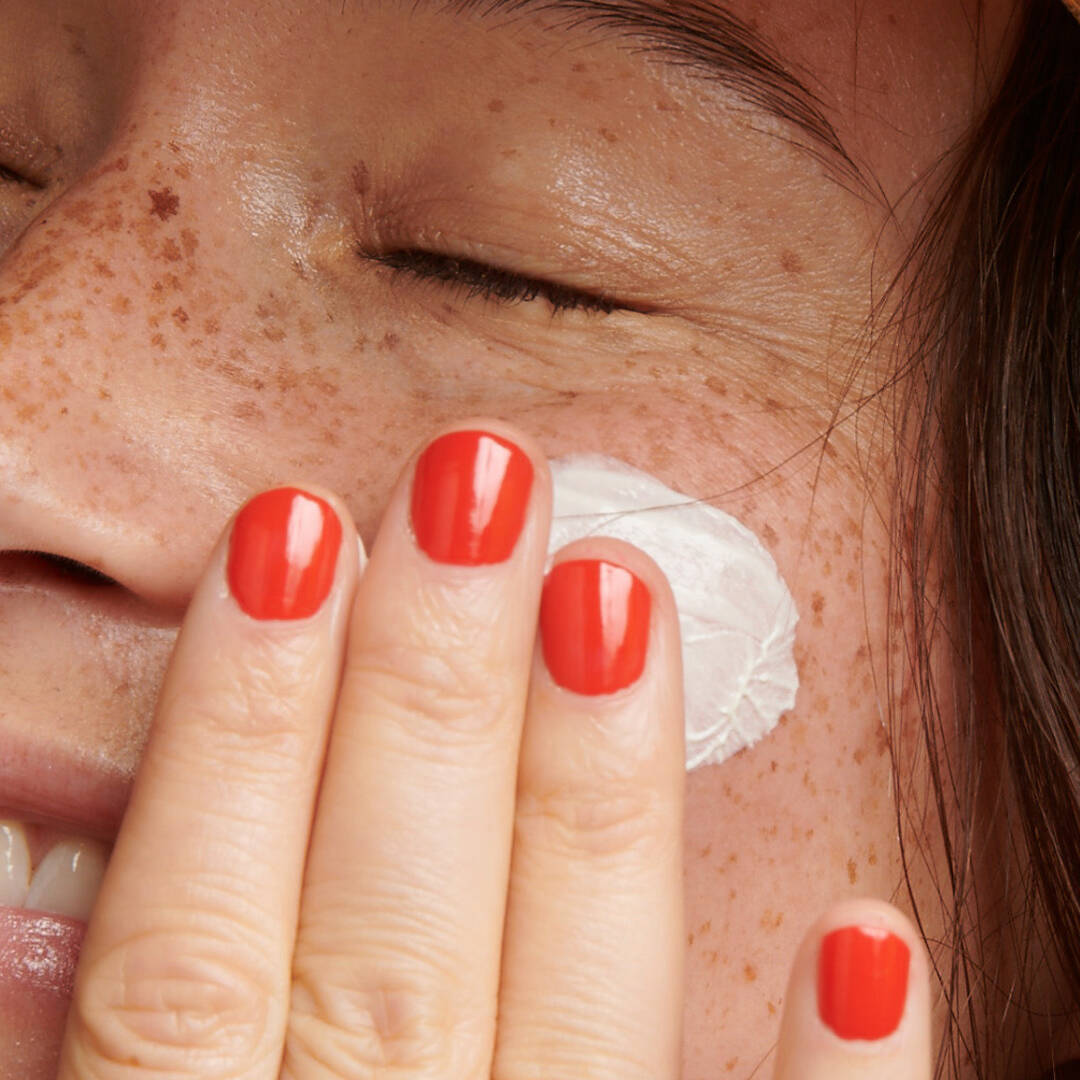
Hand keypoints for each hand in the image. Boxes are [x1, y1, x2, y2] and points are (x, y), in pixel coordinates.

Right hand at [55, 423, 930, 1078]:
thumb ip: (97, 1074)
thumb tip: (45, 943)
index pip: (193, 949)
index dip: (232, 728)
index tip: (289, 526)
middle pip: (386, 945)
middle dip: (422, 694)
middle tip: (475, 486)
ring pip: (575, 1028)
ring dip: (591, 807)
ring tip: (613, 591)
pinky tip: (872, 929)